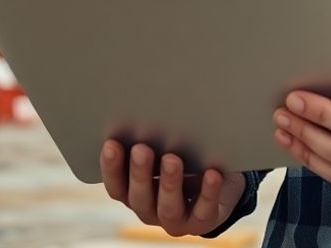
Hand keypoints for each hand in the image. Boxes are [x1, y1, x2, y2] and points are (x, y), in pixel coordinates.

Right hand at [100, 140, 245, 236]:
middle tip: (142, 149)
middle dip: (139, 173)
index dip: (111, 167)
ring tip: (172, 159)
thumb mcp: (166, 148)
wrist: (219, 180)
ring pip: (168, 208)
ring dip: (169, 183)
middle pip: (138, 198)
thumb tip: (145, 110)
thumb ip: (154, 140)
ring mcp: (176, 219)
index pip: (116, 186)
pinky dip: (208, 192)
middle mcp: (150, 209)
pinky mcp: (203, 221)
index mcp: (133, 192)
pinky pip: (204, 211)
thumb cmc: (185, 158)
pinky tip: (211, 173)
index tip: (111, 143)